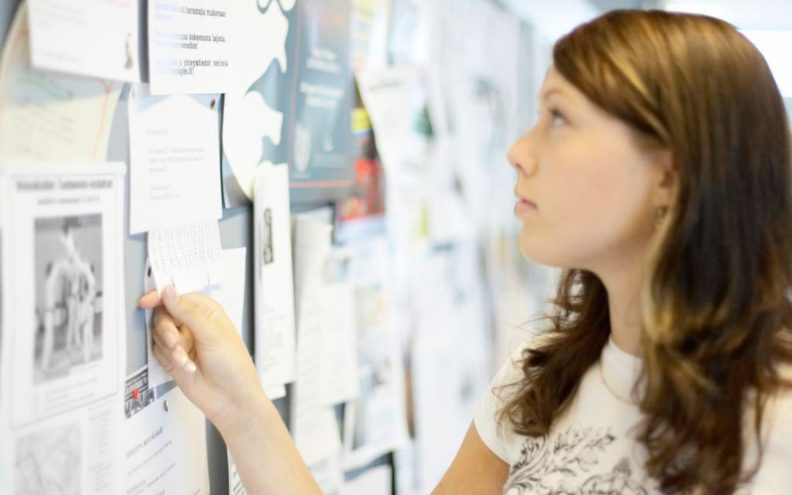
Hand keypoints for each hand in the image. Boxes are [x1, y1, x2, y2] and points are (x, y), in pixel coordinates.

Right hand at [138, 286, 262, 425]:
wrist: (230, 398)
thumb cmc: (233, 365)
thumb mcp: (212, 334)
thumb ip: (187, 312)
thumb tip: (169, 291)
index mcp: (205, 311)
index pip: (176, 296)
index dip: (160, 297)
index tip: (146, 302)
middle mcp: (192, 324)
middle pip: (163, 315)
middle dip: (166, 329)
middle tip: (175, 342)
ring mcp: (182, 341)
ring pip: (158, 334)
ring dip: (170, 348)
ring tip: (185, 359)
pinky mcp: (173, 358)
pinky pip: (158, 351)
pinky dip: (168, 358)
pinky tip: (185, 366)